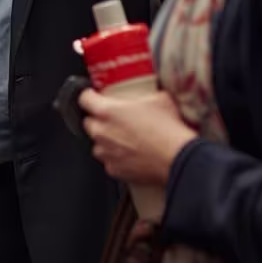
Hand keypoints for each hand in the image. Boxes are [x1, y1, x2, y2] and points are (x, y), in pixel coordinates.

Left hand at [79, 88, 197, 186]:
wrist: (177, 158)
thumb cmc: (167, 129)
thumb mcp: (158, 99)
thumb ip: (144, 95)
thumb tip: (148, 92)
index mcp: (107, 111)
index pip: (84, 99)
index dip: (89, 96)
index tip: (94, 96)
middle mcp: (102, 132)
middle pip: (88, 123)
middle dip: (98, 120)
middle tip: (115, 119)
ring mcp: (106, 153)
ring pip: (97, 144)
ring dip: (106, 141)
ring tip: (124, 139)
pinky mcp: (114, 170)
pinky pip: (109, 162)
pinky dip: (116, 158)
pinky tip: (131, 155)